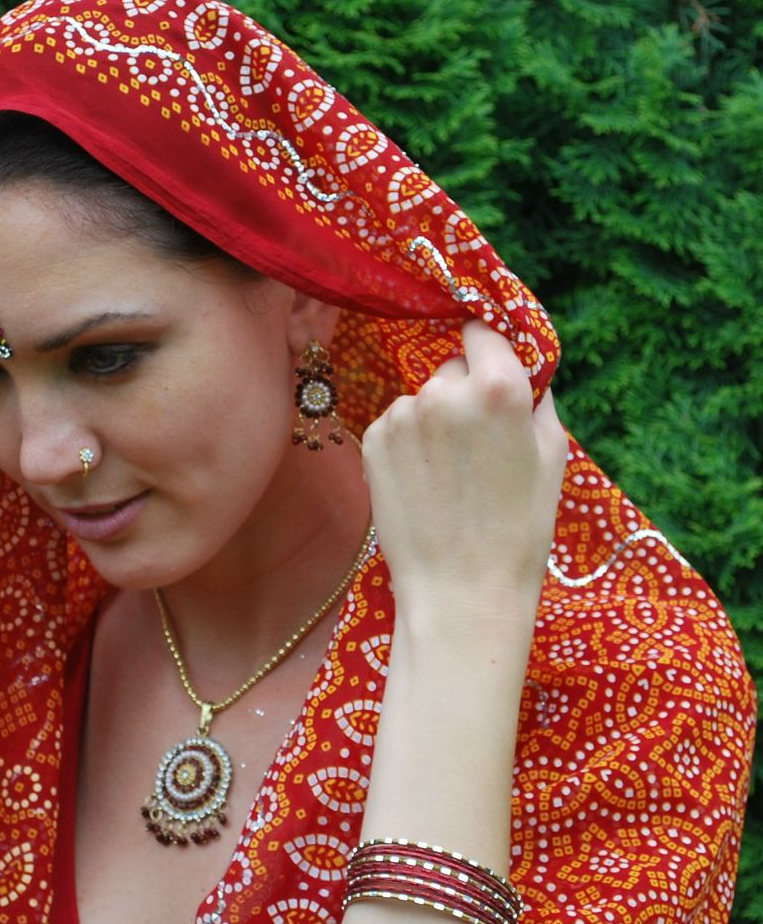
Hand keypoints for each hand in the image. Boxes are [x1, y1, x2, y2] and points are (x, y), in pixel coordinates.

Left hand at [362, 320, 566, 641]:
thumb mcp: (551, 457)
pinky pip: (395, 424)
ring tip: (448, 476)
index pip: (483, 332)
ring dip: (433, 421)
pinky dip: (408, 444)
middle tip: (476, 448)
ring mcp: (402, 415)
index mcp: (498, 387)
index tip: (491, 367)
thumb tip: (525, 369)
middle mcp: (443, 390)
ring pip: (422, 399)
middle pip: (452, 369)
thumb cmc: (519, 530)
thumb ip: (537, 400)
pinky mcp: (373, 440)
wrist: (461, 591)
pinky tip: (424, 484)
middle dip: (464, 394)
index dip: (488, 350)